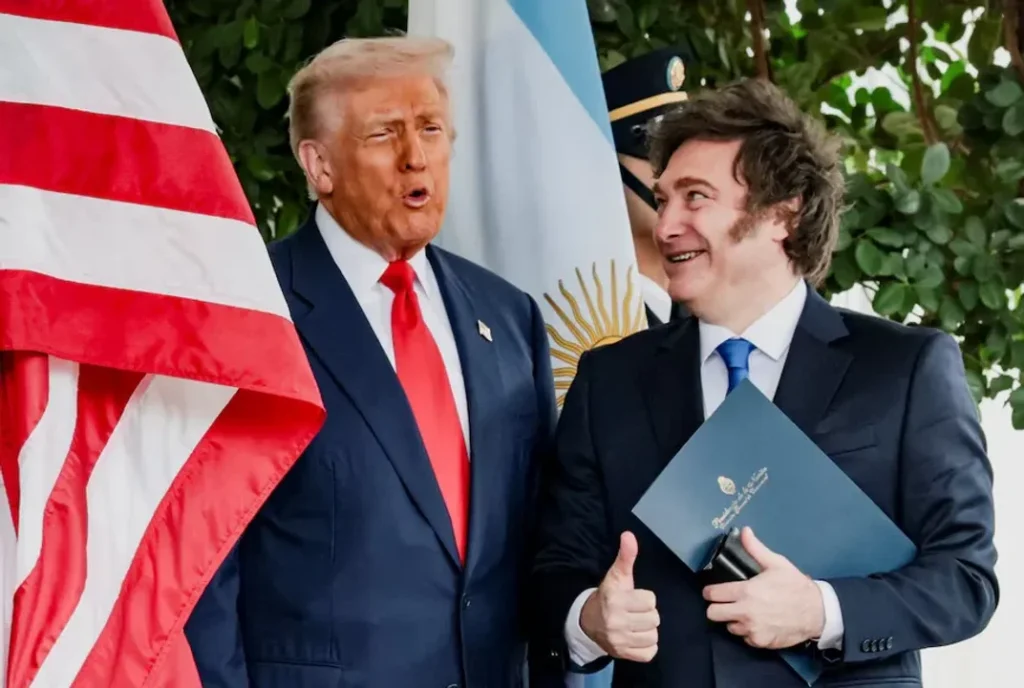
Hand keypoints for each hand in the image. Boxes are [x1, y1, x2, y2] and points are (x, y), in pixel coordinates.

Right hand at [579, 532, 659, 661]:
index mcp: (616, 600)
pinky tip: (637, 637)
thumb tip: (629, 534)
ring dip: (647, 630)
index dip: (644, 598)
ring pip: (653, 635)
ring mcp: (619, 640)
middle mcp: (616, 621)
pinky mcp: (623, 654)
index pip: (650, 601)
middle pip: (654, 618)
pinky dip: (646, 646)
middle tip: (635, 612)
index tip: (634, 598)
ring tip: (636, 624)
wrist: (588, 621)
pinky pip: (650, 652)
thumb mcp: (617, 576)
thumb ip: (626, 556)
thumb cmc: (609, 596)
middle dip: (647, 614)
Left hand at [703, 527, 823, 649]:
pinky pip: (744, 638)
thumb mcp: (776, 563)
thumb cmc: (795, 586)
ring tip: (744, 613)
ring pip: (728, 627)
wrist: (817, 612)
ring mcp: (752, 629)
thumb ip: (756, 549)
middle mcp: (745, 612)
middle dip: (716, 607)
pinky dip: (748, 632)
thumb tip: (744, 531)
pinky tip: (757, 623)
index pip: (713, 595)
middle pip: (713, 614)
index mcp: (746, 591)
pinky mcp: (760, 642)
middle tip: (725, 603)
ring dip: (733, 620)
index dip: (710, 592)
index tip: (712, 591)